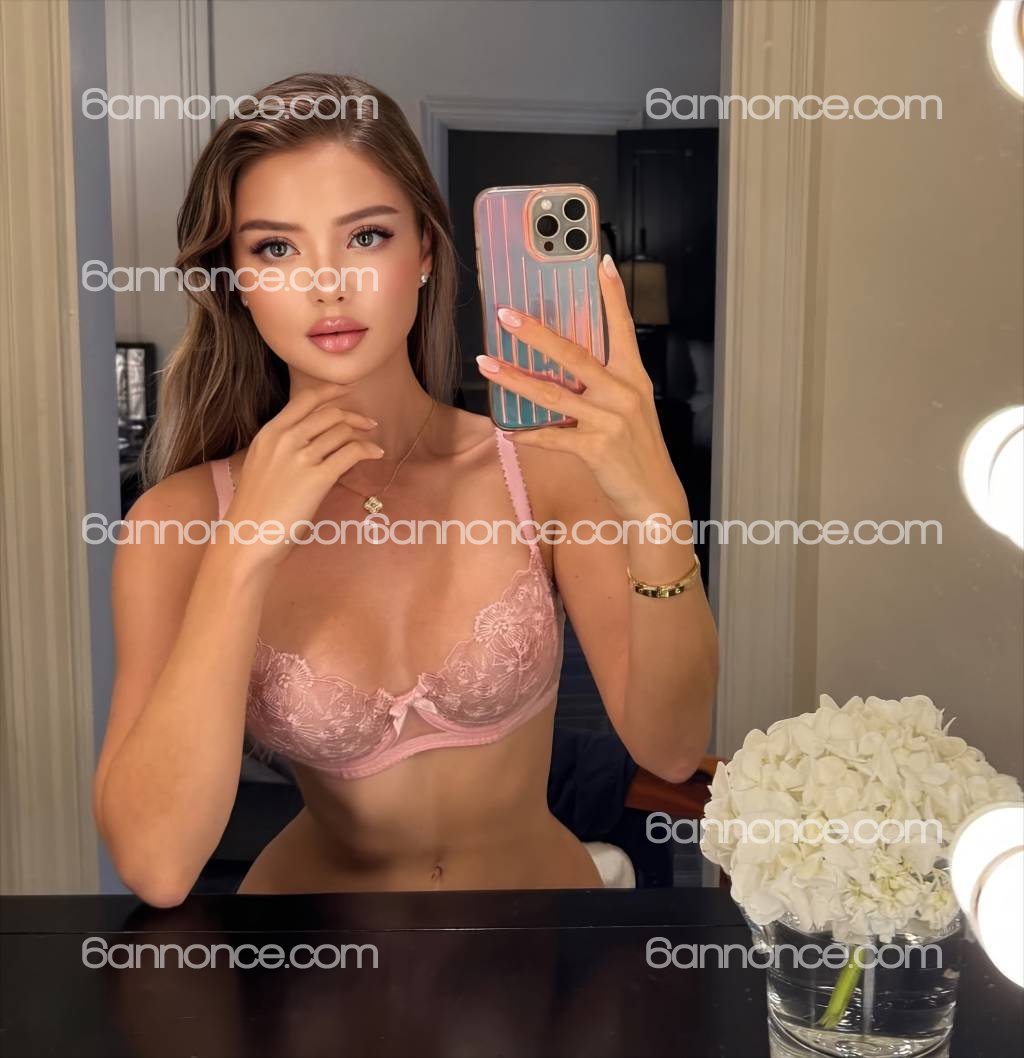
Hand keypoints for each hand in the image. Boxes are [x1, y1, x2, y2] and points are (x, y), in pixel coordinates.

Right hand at [219, 382, 383, 569]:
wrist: (247, 538)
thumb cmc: (256, 509)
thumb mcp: (264, 466)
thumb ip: (284, 448)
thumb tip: (317, 441)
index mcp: (269, 433)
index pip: (305, 400)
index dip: (330, 391)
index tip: (348, 390)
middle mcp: (285, 439)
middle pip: (329, 414)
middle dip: (354, 415)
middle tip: (368, 423)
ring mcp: (301, 457)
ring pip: (342, 431)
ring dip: (363, 434)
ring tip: (372, 441)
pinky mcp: (317, 478)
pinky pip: (351, 453)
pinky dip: (368, 450)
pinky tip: (376, 454)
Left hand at [475, 254, 686, 520]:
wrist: (654, 498)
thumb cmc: (636, 452)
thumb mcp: (630, 410)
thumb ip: (603, 387)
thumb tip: (562, 370)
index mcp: (633, 378)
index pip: (622, 328)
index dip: (612, 295)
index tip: (600, 263)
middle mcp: (623, 393)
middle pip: (574, 354)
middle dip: (537, 333)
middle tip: (507, 315)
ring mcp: (609, 420)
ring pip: (552, 394)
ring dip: (515, 379)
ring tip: (487, 365)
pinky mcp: (596, 448)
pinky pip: (552, 437)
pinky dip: (528, 436)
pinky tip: (508, 431)